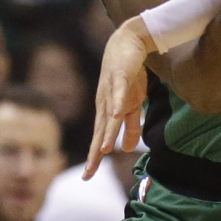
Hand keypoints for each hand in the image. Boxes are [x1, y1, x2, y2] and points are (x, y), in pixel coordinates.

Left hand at [84, 17, 151, 179]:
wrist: (129, 43)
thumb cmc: (129, 75)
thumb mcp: (132, 104)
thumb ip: (131, 126)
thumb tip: (129, 149)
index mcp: (108, 112)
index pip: (99, 138)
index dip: (94, 157)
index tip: (88, 177)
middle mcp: (105, 104)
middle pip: (99, 132)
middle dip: (94, 153)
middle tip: (88, 173)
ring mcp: (111, 91)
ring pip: (109, 116)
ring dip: (106, 133)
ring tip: (103, 151)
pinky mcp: (120, 77)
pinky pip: (118, 93)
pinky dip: (117, 105)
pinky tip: (115, 116)